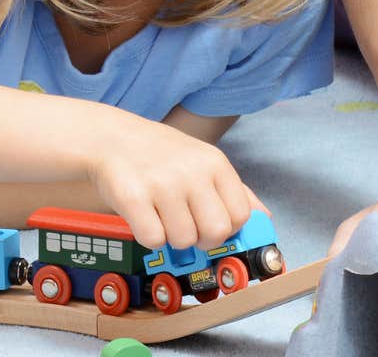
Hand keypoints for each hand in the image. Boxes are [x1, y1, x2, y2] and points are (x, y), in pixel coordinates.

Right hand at [87, 115, 265, 249]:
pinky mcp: (133, 197)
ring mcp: (162, 184)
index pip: (240, 216)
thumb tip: (264, 219)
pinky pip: (153, 240)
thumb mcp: (204, 161)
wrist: (113, 138)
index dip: (226, 229)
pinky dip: (148, 237)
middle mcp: (192, 172)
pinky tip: (143, 216)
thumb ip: (236, 190)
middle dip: (201, 239)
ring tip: (161, 215)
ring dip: (171, 237)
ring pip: (183, 240)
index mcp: (215, 163)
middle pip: (216, 232)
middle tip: (185, 225)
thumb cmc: (162, 155)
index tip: (209, 224)